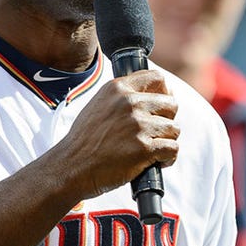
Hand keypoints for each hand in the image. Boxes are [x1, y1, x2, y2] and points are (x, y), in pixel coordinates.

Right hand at [55, 71, 178, 198]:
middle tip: (155, 134)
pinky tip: (156, 162)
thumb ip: (122, 98)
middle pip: (171, 104)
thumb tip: (150, 96)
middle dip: (167, 120)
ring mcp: (138, 125)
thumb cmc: (84, 141)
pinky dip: (168, 159)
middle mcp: (130, 103)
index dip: (165, 92)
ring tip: (152, 151)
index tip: (162, 106)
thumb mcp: (98, 105)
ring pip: (174, 129)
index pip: (157, 78)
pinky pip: (172, 149)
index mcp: (118, 88)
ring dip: (167, 141)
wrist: (71, 167)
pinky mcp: (144, 148)